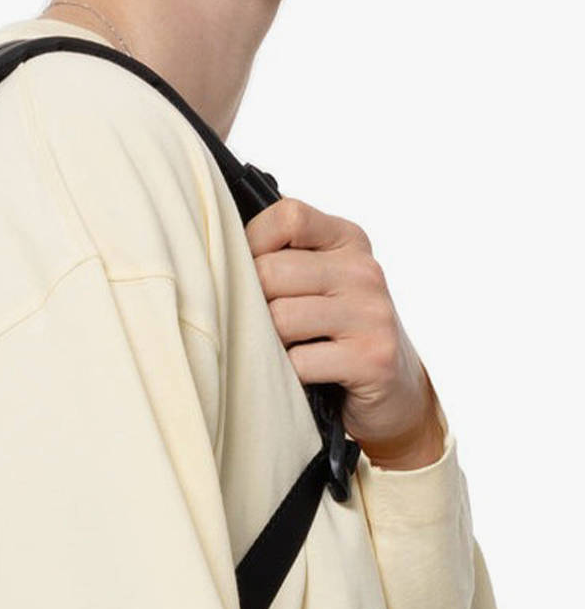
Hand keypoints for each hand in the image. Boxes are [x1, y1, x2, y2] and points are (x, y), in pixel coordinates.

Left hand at [245, 196, 444, 469]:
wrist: (393, 391)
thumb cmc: (338, 335)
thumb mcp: (321, 283)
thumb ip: (285, 259)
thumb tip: (215, 251)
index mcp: (348, 240)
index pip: (288, 217)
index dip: (252, 244)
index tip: (245, 277)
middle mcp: (363, 270)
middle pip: (272, 271)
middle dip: (250, 305)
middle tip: (254, 330)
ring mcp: (371, 314)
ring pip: (280, 318)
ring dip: (264, 344)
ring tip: (272, 355)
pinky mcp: (371, 358)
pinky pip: (299, 362)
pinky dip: (284, 376)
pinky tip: (291, 380)